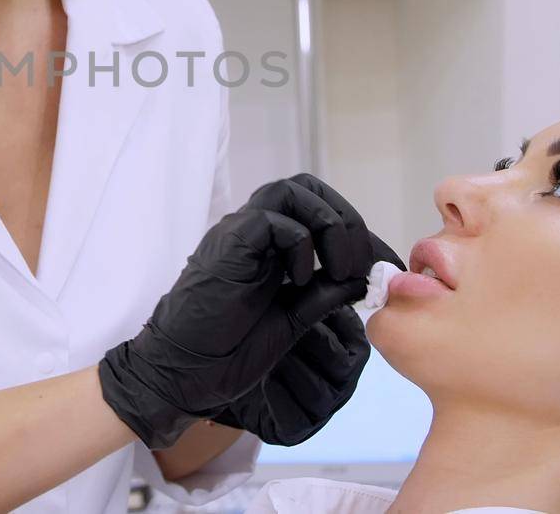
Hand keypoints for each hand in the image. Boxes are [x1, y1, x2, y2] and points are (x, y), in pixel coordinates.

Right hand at [97, 176, 380, 448]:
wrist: (184, 372)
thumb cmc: (228, 351)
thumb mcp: (292, 320)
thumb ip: (323, 296)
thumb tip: (361, 280)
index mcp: (269, 247)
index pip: (317, 209)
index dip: (351, 230)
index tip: (375, 267)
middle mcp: (254, 232)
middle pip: (307, 188)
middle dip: (344, 218)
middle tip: (356, 263)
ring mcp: (240, 235)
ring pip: (290, 190)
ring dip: (326, 223)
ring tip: (336, 267)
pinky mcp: (229, 245)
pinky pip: (272, 220)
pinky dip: (299, 244)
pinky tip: (299, 279)